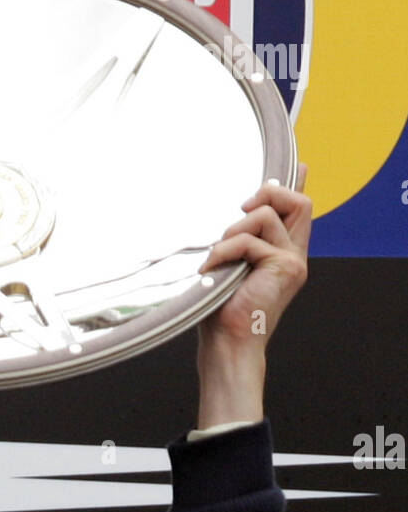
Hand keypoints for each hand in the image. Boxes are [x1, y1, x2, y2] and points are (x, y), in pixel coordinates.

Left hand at [193, 164, 311, 427]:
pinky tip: (211, 269)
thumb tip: (233, 217)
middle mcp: (294, 256)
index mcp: (284, 256)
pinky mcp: (284, 266)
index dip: (295, 185)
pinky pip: (249, 240)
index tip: (295, 166)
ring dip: (233, 231)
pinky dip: (224, 251)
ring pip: (266, 216)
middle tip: (239, 210)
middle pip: (297, 201)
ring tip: (218, 257)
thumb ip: (237, 242)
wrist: (227, 345)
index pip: (299, 211)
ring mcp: (292, 261)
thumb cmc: (221, 313)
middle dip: (266, 196)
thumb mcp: (229, 268)